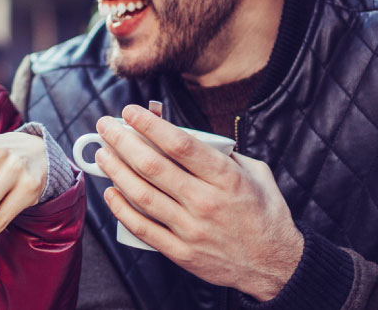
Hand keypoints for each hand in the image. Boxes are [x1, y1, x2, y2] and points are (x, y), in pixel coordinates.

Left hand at [94, 105, 303, 301]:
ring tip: (102, 155)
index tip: (131, 111)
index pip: (180, 144)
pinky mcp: (182, 252)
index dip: (150, 124)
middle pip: (153, 166)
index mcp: (226, 178)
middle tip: (106, 127)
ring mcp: (192, 229)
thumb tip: (191, 135)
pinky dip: (122, 210)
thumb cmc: (264, 214)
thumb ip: (226, 154)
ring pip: (143, 195)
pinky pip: (144, 228)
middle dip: (123, 141)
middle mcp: (206, 202)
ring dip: (116, 171)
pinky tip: (110, 193)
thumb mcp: (257, 174)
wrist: (274, 265)